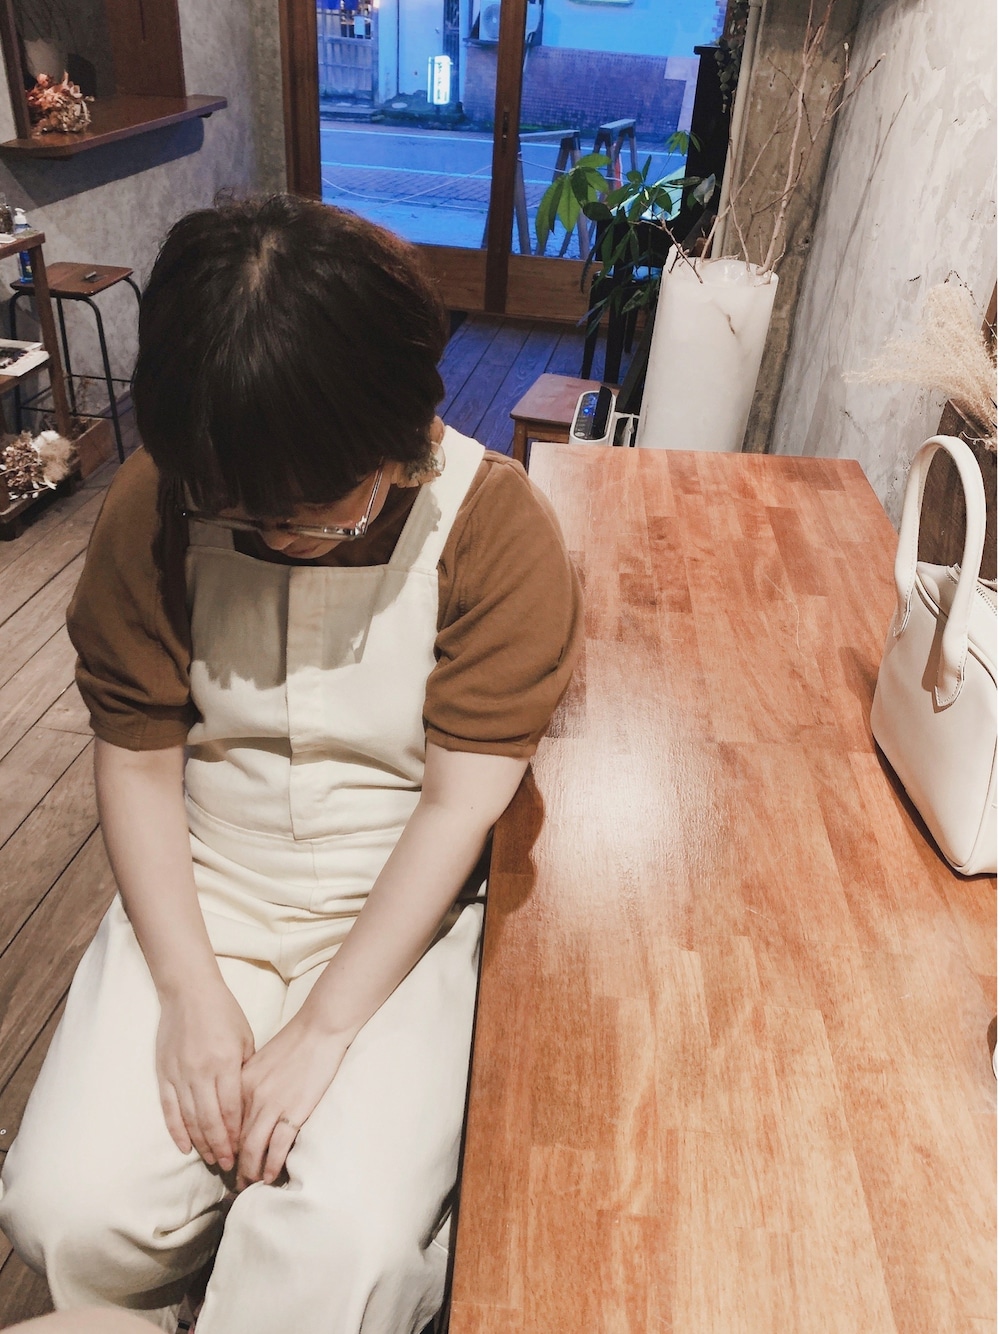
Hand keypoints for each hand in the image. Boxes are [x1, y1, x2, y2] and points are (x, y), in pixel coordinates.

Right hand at [156, 980, 254, 1172]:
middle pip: (211, 1120)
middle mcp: (200, 1072)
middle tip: (230, 1166)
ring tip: (213, 1160)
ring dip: (202, 1143)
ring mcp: (179, 1074)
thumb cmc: (224, 1013)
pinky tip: (185, 1147)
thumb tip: (250, 1103)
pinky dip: (177, 1130)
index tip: (245, 1151)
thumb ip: (246, 1071)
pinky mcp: (163, 1074)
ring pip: (190, 1119)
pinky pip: (169, 1109)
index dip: (238, 1133)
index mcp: (224, 1063)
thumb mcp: (245, 1038)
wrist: (188, 992)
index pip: (232, 1108)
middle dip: (222, 1147)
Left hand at [237, 1017, 350, 1188]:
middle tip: (236, 1182)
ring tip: (250, 1184)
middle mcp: (251, 1096)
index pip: (227, 1123)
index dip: (225, 1146)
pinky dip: (272, 1165)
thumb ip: (250, 1084)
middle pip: (237, 1140)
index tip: (226, 1160)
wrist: (319, 1031)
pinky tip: (270, 1176)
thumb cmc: (295, 1043)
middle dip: (235, 1165)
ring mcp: (271, 1105)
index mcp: (241, 1083)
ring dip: (250, 1171)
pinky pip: (277, 1146)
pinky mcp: (292, 1111)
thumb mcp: (262, 1061)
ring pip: (253, 1148)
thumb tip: (247, 1109)